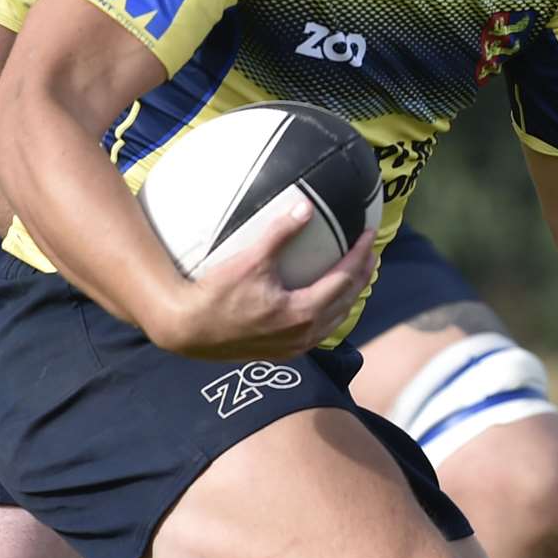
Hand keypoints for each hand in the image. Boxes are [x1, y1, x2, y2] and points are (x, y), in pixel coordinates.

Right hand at [154, 192, 376, 360]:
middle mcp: (304, 333)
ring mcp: (293, 346)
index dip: (360, 253)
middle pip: (346, 300)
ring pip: (335, 320)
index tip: (370, 234)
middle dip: (362, 275)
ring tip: (356, 276)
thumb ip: (281, 233)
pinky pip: (318, 332)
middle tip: (370, 252)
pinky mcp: (280, 352)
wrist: (186, 330)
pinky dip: (331, 314)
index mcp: (303, 311)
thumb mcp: (251, 260)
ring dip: (349, 296)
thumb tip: (306, 206)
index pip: (344, 278)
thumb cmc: (216, 294)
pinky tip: (326, 304)